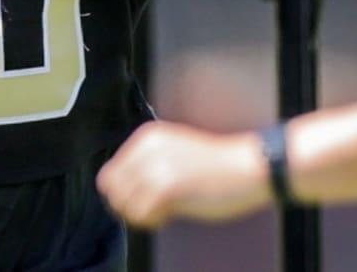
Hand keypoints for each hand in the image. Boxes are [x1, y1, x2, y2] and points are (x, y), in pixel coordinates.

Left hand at [96, 121, 270, 227]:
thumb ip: (147, 164)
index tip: (141, 200)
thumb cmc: (215, 166)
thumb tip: (119, 191)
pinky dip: (151, 221)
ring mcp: (155, 165)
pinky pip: (140, 214)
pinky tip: (169, 215)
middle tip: (150, 210)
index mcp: (147, 137)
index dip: (122, 193)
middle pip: (111, 189)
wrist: (246, 167)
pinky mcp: (167, 185)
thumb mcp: (174, 152)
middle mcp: (147, 147)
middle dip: (127, 205)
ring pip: (123, 204)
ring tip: (162, 212)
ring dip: (139, 214)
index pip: (109, 172)